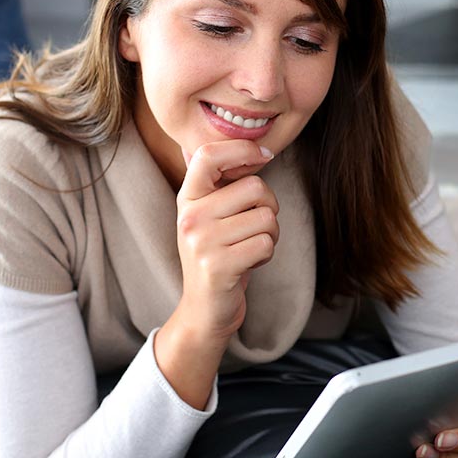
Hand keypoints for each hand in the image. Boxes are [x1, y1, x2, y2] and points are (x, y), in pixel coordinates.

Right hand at [173, 140, 277, 341]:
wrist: (204, 309)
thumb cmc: (218, 254)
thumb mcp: (211, 215)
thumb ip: (226, 184)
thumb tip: (260, 150)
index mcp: (188, 197)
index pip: (209, 155)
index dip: (243, 149)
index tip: (264, 156)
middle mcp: (190, 216)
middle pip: (256, 187)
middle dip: (268, 207)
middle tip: (253, 227)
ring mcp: (201, 241)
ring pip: (267, 217)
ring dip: (270, 235)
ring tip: (248, 247)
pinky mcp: (218, 265)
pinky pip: (266, 243)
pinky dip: (266, 254)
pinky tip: (248, 263)